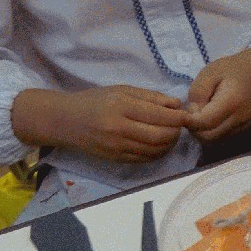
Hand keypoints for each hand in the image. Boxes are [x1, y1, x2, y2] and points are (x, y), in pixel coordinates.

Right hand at [13, 85, 187, 161]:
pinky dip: (159, 153)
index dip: (178, 116)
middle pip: (161, 135)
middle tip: (180, 125)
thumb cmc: (94, 101)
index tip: (186, 114)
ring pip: (156, 149)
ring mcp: (117, 146)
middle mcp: (118, 128)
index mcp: (120, 106)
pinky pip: (146, 159)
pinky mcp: (116, 159)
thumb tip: (177, 104)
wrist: (65, 120)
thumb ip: (150, 97)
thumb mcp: (121, 90)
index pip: (159, 115)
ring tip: (172, 133)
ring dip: (171, 143)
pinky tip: (161, 144)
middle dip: (177, 131)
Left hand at [185, 44, 250, 142]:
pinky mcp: (243, 130)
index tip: (182, 113)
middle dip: (194, 129)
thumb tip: (192, 116)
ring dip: (202, 132)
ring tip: (200, 115)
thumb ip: (197, 95)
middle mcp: (239, 119)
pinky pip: (221, 138)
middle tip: (189, 116)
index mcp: (231, 102)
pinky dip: (211, 132)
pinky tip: (210, 118)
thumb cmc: (230, 70)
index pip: (205, 123)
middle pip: (209, 137)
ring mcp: (243, 127)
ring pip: (214, 141)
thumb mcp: (207, 74)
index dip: (189, 121)